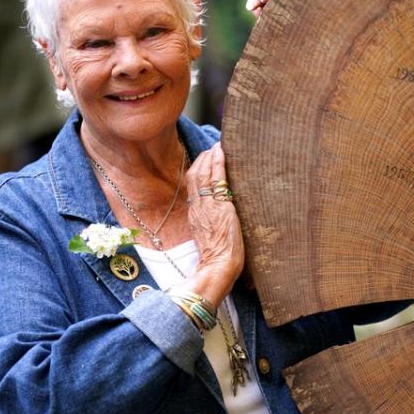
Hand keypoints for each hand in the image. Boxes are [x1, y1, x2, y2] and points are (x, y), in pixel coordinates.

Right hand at [184, 143, 244, 306]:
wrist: (218, 267)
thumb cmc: (218, 258)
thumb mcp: (209, 237)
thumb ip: (211, 224)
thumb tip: (219, 218)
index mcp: (195, 215)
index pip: (192, 186)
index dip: (198, 170)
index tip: (205, 160)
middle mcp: (198, 208)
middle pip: (194, 176)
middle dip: (202, 160)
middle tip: (213, 149)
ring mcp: (207, 206)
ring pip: (203, 174)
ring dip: (210, 157)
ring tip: (218, 146)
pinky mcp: (219, 206)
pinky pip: (216, 179)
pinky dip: (218, 163)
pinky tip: (222, 152)